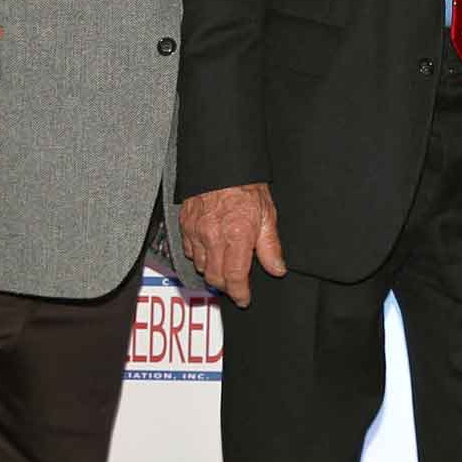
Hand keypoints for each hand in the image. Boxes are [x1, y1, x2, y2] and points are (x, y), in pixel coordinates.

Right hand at [179, 182, 286, 306]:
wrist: (222, 163)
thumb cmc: (246, 186)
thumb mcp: (268, 214)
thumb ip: (270, 246)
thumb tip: (277, 269)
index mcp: (237, 236)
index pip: (235, 278)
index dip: (240, 293)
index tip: (244, 299)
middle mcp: (213, 237)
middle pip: (215, 277)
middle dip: (226, 285)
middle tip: (237, 284)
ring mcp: (196, 232)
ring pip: (201, 267)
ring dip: (213, 271)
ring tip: (225, 266)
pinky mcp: (185, 226)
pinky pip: (189, 252)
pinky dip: (200, 256)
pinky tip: (211, 250)